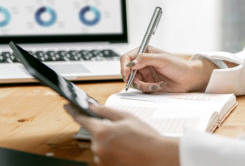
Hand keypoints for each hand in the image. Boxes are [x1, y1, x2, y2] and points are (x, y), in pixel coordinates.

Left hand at [64, 104, 178, 165]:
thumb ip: (105, 111)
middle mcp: (98, 147)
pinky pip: (104, 154)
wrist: (156, 156)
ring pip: (99, 144)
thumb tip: (92, 106)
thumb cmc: (145, 137)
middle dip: (103, 128)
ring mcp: (101, 158)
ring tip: (127, 140)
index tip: (67, 106)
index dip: (73, 111)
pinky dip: (111, 149)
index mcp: (101, 132)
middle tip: (121, 129)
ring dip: (108, 140)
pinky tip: (125, 148)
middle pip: (94, 132)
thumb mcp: (126, 117)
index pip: (81, 118)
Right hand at [120, 46, 216, 92]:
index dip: (124, 66)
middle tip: (138, 83)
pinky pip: (141, 88)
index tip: (127, 73)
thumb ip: (145, 59)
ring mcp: (145, 74)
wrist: (188, 79)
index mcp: (144, 52)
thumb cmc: (179, 66)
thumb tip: (131, 63)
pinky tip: (158, 86)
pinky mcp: (148, 84)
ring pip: (133, 82)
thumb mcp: (162, 59)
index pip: (127, 58)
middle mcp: (143, 63)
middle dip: (132, 79)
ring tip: (154, 85)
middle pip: (127, 72)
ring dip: (143, 85)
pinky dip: (148, 89)